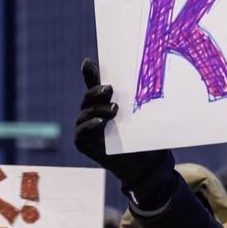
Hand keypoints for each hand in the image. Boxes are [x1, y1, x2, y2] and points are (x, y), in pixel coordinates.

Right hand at [75, 59, 174, 191]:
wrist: (145, 164)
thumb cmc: (142, 135)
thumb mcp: (140, 113)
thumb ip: (133, 97)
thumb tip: (139, 76)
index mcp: (104, 102)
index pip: (94, 84)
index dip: (90, 73)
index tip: (88, 63)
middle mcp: (92, 112)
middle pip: (89, 98)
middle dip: (97, 92)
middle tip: (109, 89)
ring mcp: (86, 127)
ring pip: (86, 113)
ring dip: (98, 110)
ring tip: (114, 111)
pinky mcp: (83, 143)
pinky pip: (82, 133)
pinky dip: (90, 126)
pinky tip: (101, 123)